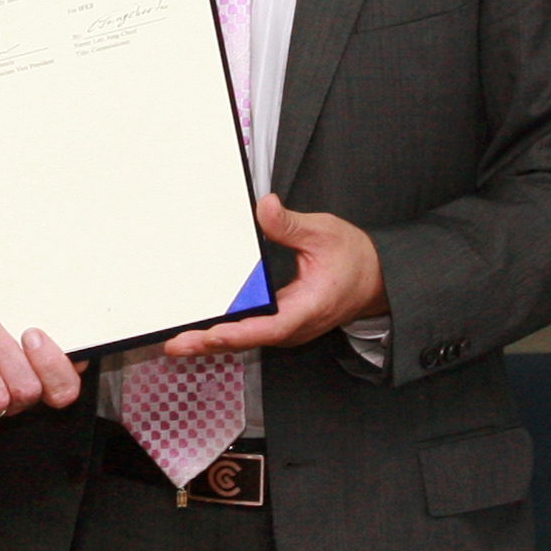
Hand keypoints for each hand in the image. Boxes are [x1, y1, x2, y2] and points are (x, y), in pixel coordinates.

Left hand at [157, 193, 385, 356]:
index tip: (211, 334)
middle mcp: (294, 327)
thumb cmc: (354, 259)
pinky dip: (224, 334)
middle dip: (210, 343)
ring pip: (245, 341)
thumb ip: (290, 225)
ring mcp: (286, 329)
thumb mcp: (324, 233)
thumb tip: (265, 208)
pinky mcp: (280, 325)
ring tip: (177, 342)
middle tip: (175, 343)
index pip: (268, 327)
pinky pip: (249, 333)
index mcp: (306, 308)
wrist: (376, 279)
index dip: (238, 333)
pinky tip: (200, 331)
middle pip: (247, 340)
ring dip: (211, 342)